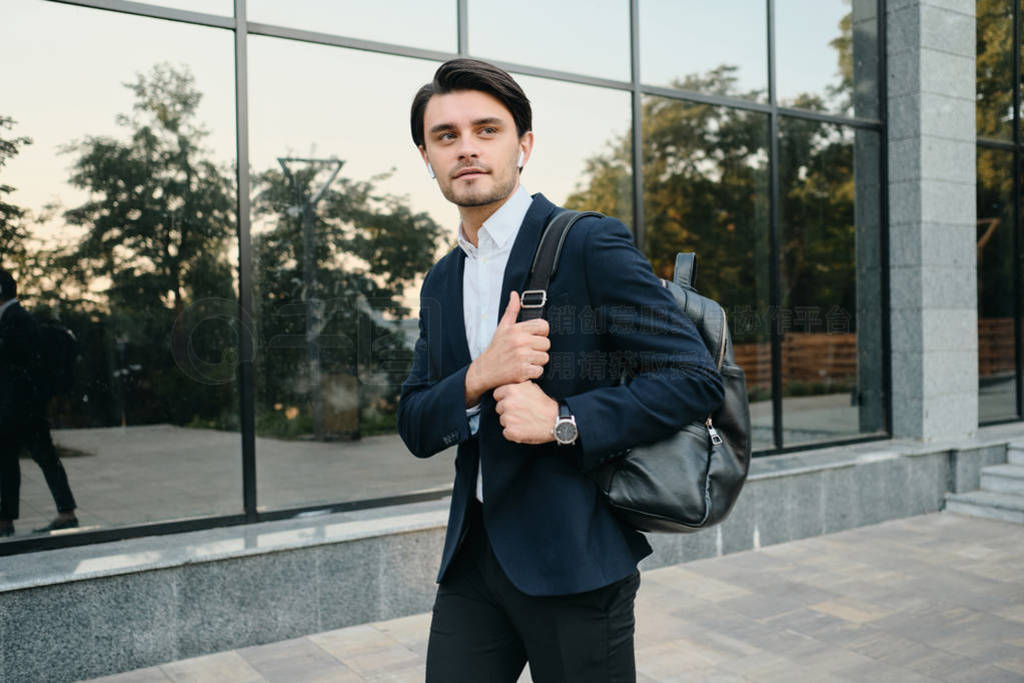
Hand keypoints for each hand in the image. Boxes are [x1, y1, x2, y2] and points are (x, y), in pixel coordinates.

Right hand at [465, 291, 550, 406]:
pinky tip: (524, 370)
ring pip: (545, 358)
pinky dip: (533, 372)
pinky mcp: (522, 371)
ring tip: (525, 361)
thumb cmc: (495, 349)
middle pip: (547, 344)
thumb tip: (515, 294)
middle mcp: (520, 342)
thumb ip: (511, 310)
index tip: (533, 339)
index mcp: (517, 329)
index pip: (544, 326)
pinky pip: (540, 370)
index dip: (541, 333)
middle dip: (539, 349)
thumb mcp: (502, 327)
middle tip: (527, 352)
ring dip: (537, 362)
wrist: (484, 370)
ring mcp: (521, 357)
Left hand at [493, 381, 558, 443]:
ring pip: (503, 420)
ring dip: (511, 422)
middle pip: (499, 408)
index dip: (505, 399)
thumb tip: (510, 385)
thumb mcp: (532, 387)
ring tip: (525, 421)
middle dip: (508, 411)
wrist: (557, 420)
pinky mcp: (511, 431)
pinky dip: (513, 433)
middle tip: (522, 413)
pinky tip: (524, 429)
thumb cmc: (545, 405)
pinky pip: (506, 433)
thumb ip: (518, 386)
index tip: (514, 403)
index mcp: (511, 390)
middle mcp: (508, 403)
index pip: (497, 394)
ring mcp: (508, 418)